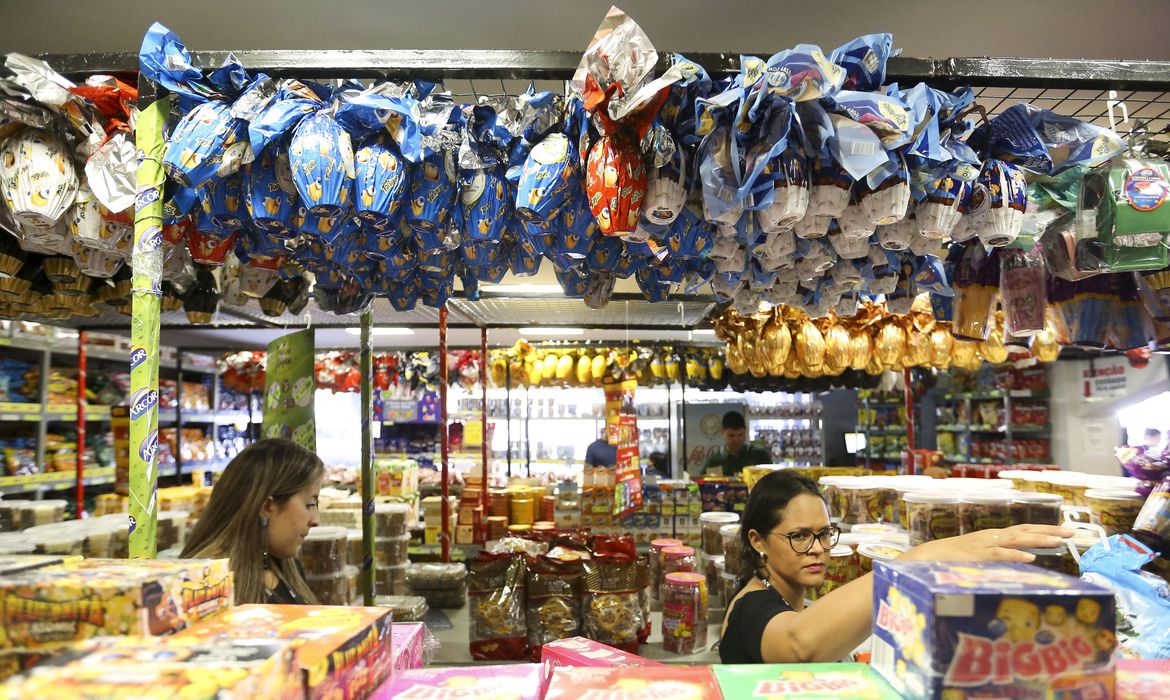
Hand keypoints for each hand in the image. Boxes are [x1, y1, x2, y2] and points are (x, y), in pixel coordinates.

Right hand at [900, 524, 1074, 563]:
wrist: (926, 557)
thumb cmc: (952, 559)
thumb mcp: (978, 555)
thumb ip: (996, 557)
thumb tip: (1019, 563)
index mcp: (993, 536)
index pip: (1023, 530)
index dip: (1044, 530)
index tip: (1065, 531)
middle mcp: (992, 537)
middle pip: (1024, 531)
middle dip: (1049, 531)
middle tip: (1072, 532)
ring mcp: (984, 545)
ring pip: (1016, 539)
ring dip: (1038, 540)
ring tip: (1059, 541)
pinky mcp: (977, 556)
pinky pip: (999, 555)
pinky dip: (1015, 555)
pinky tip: (1030, 558)